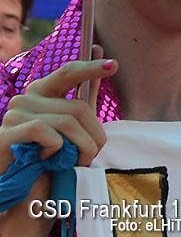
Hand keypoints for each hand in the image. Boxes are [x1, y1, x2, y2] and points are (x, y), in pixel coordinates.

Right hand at [0, 45, 116, 173]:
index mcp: (42, 90)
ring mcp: (13, 115)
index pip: (69, 72)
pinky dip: (55, 148)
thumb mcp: (73, 121)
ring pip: (66, 122)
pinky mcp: (5, 134)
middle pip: (77, 108)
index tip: (113, 66)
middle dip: (94, 135)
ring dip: (80, 147)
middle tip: (93, 154)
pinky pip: (43, 132)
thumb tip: (99, 49)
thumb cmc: (50, 152)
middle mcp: (25, 98)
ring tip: (77, 161)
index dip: (91, 68)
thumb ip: (85, 89)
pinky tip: (47, 159)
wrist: (24, 188)